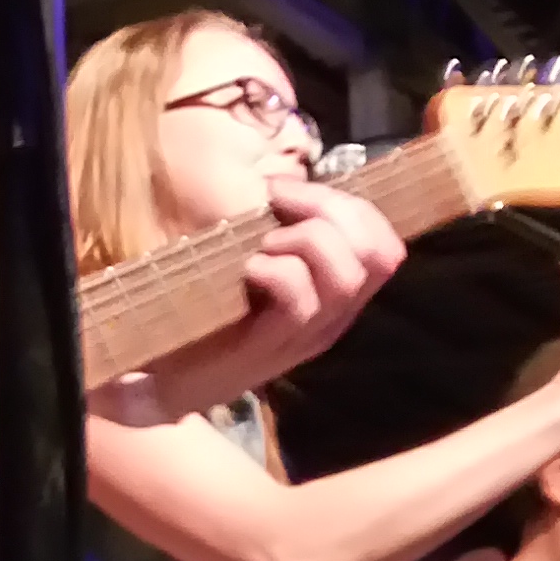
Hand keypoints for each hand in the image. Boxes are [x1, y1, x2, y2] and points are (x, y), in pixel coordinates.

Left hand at [217, 175, 405, 386]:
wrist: (173, 378)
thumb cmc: (214, 313)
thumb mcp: (258, 263)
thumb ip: (283, 232)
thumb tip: (285, 182)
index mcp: (337, 296)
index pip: (386, 246)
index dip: (351, 206)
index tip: (293, 191)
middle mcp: (334, 318)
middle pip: (378, 256)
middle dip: (331, 209)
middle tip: (278, 202)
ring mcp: (307, 337)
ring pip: (346, 278)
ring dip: (305, 241)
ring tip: (264, 243)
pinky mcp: (272, 348)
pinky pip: (299, 302)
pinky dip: (276, 271)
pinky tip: (248, 269)